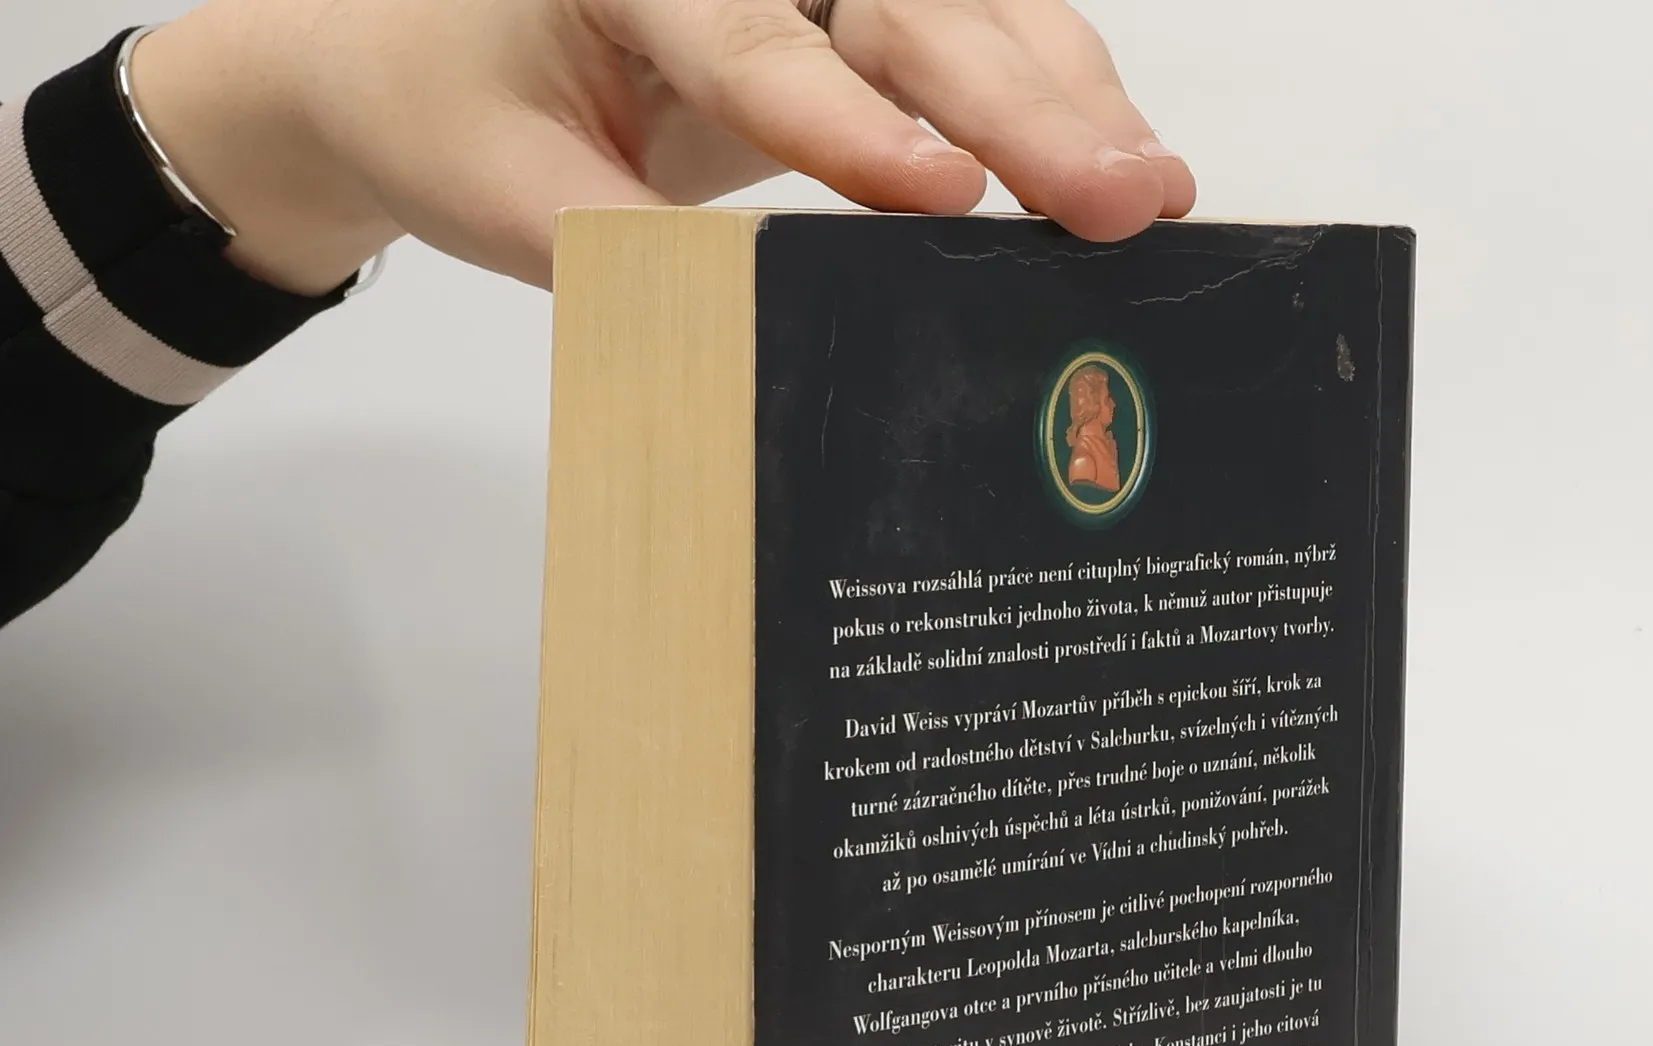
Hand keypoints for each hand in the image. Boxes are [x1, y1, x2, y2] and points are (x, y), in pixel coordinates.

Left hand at [130, 0, 1196, 295]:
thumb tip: (754, 334)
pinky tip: (1117, 157)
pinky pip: (971, 32)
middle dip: (1020, 109)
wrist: (431, 50)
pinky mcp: (854, 4)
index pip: (749, 35)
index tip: (943, 196)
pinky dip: (1048, 96)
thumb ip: (619, 250)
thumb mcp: (507, 193)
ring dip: (1065, 98)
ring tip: (1149, 191)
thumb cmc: (456, 109)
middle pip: (904, 6)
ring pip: (965, 7)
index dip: (848, 122)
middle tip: (1118, 198)